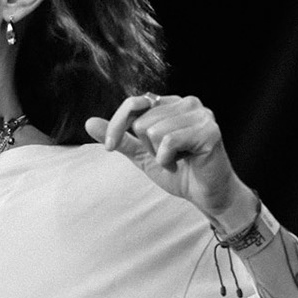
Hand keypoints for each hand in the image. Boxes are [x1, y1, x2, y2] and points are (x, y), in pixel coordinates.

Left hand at [85, 94, 246, 220]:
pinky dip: (169, 159)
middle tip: (169, 156)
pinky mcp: (209, 130)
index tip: (110, 148)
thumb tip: (89, 122)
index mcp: (171, 103)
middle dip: (148, 146)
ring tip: (178, 158)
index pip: (133, 103)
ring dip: (160, 154)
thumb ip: (120, 137)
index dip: (117, 125)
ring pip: (154, 131)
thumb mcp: (142, 154)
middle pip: (142, 122)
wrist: (206, 194)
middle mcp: (187, 102)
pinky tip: (184, 161)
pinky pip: (169, 141)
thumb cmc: (179, 171)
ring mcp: (201, 114)